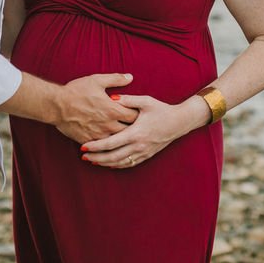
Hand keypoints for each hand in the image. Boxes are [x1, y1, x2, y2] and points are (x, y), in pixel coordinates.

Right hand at [54, 73, 139, 143]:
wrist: (56, 106)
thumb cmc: (76, 91)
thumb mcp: (97, 80)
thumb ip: (116, 79)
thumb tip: (130, 77)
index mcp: (113, 110)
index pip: (134, 116)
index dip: (137, 114)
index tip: (137, 112)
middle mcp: (108, 125)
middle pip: (129, 130)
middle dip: (132, 127)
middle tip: (133, 124)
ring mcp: (99, 135)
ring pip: (117, 140)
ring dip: (121, 136)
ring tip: (123, 133)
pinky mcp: (89, 141)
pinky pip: (103, 146)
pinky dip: (107, 144)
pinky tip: (109, 141)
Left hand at [79, 95, 205, 167]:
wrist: (180, 122)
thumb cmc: (162, 110)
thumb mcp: (146, 101)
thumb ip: (128, 99)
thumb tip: (112, 97)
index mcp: (136, 132)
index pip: (111, 143)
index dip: (96, 146)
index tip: (83, 146)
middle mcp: (138, 145)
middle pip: (112, 156)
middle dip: (96, 157)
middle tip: (83, 156)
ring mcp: (143, 152)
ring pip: (120, 163)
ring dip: (105, 163)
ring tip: (92, 161)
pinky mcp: (147, 155)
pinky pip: (129, 164)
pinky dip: (117, 165)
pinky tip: (108, 164)